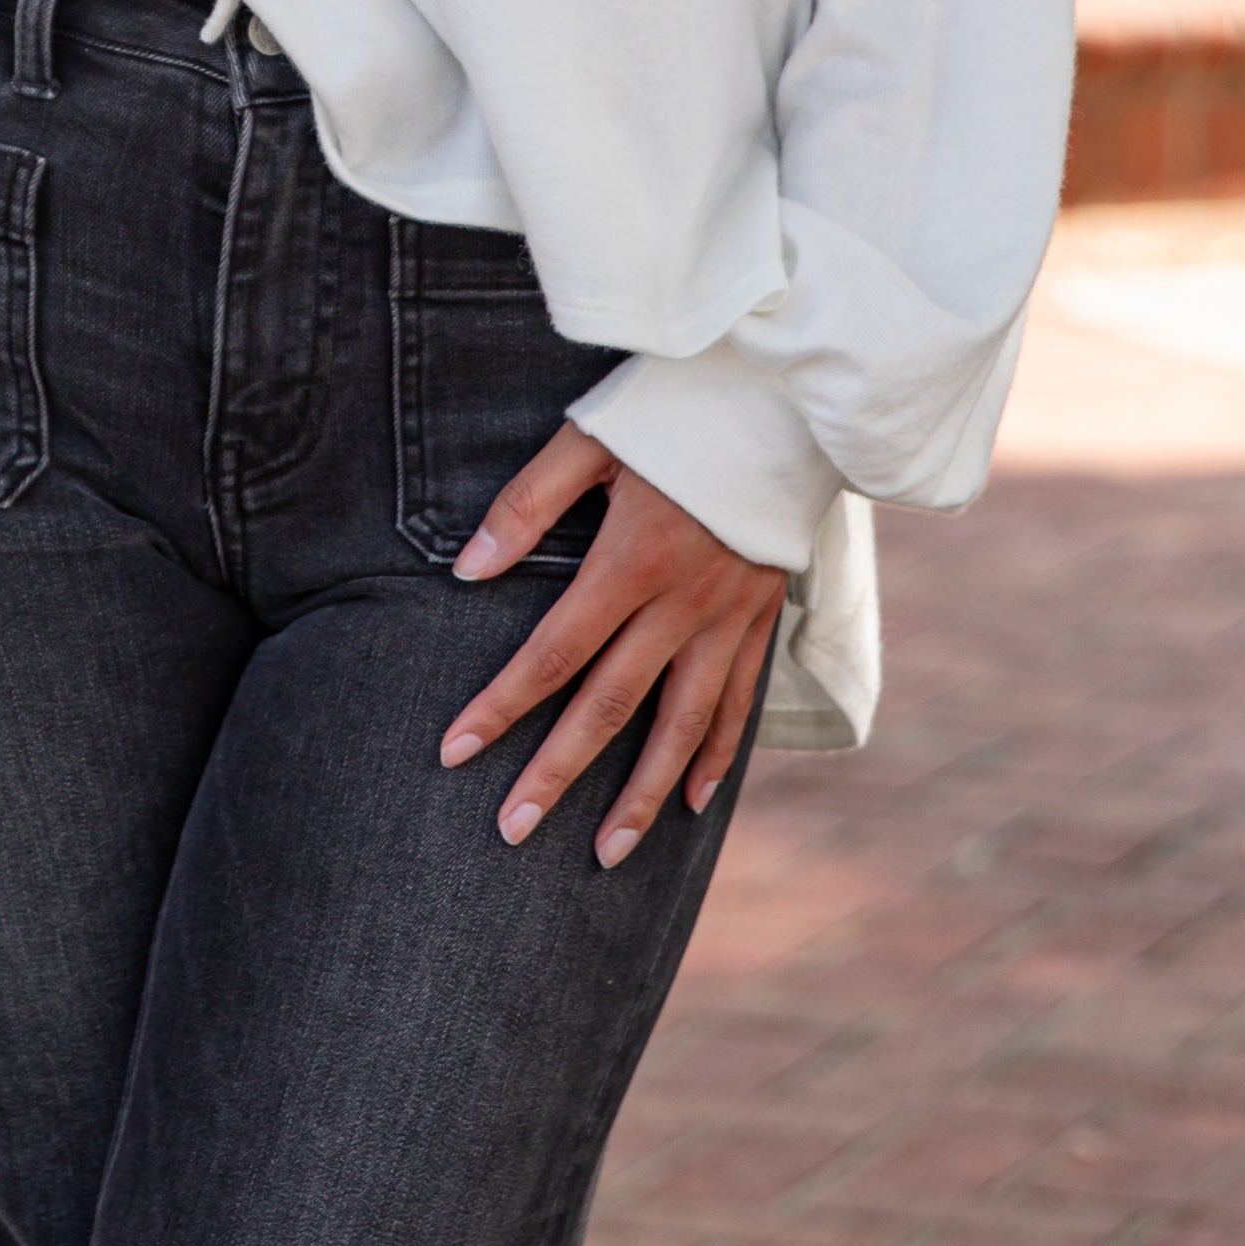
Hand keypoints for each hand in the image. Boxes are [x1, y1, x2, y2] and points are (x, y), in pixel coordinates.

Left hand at [438, 429, 787, 870]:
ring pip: (680, 724)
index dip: (501, 706)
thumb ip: (528, 504)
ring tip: (607, 851)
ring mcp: (728, 617)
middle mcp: (682, 602)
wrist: (790, 394)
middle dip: (557, 773)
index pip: (553, 652)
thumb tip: (466, 570)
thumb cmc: (677, 408)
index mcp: (631, 558)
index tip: (454, 753)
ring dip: (641, 793)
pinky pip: (738, 702)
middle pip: (609, 706)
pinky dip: (715, 755)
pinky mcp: (761, 616)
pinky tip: (691, 800)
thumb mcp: (593, 436)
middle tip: (512, 831)